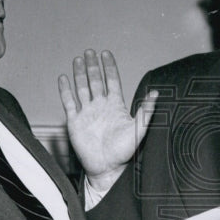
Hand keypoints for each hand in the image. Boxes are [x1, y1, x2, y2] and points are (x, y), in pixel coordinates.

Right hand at [59, 49, 157, 192]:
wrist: (107, 168)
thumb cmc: (124, 152)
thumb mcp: (139, 129)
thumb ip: (146, 111)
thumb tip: (156, 94)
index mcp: (115, 106)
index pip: (112, 81)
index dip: (109, 67)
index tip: (106, 54)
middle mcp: (100, 107)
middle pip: (95, 81)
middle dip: (92, 66)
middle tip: (89, 51)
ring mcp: (87, 113)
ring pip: (81, 88)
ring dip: (80, 73)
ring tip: (78, 59)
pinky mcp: (75, 122)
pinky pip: (69, 102)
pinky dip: (65, 90)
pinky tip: (64, 78)